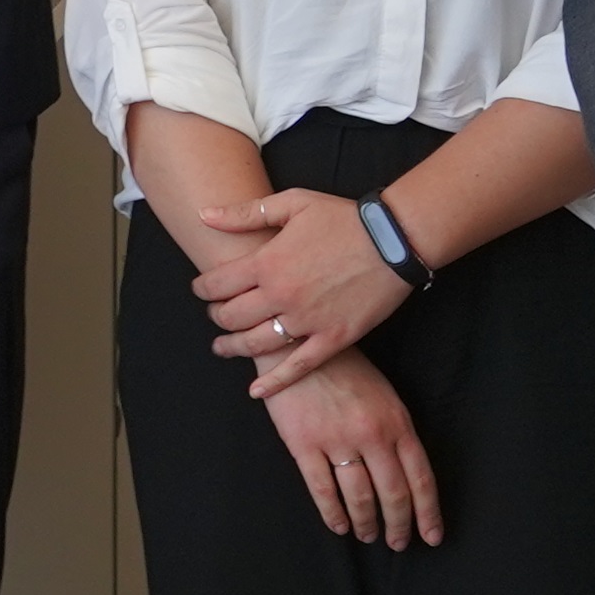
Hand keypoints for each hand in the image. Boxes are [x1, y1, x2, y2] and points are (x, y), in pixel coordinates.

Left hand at [201, 187, 407, 395]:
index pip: (216, 284)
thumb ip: (246, 213)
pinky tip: (257, 390)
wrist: (394, 239)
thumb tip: (204, 215)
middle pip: (231, 316)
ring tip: (223, 348)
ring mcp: (307, 320)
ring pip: (257, 343)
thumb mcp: (292, 203)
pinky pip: (299, 366)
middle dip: (216, 317)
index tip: (201, 290)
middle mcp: (281, 295)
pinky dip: (275, 381)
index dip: (202, 289)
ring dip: (234, 348)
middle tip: (214, 316)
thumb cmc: (343, 218)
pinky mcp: (334, 338)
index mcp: (266, 262)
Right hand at [262, 356, 440, 549]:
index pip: (421, 479)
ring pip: (359, 496)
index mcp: (397, 423)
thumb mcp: (385, 397)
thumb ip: (398, 434)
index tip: (431, 537)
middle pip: (393, 493)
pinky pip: (322, 488)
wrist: (299, 345)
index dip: (428, 513)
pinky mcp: (303, 443)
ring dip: (366, 522)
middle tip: (397, 543)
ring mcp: (336, 439)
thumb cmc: (346, 371)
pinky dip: (332, 513)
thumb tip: (408, 478)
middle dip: (398, 525)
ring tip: (367, 535)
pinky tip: (339, 526)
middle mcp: (371, 435)